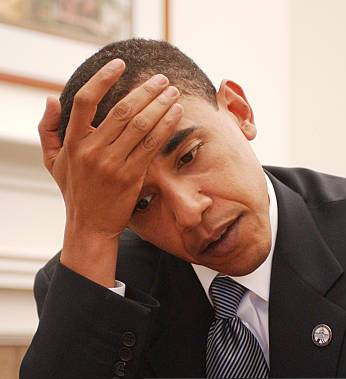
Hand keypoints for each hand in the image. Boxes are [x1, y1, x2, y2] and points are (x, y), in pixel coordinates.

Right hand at [38, 59, 182, 285]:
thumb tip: (51, 99)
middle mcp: (92, 151)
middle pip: (122, 110)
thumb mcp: (53, 161)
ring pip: (140, 126)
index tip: (119, 64)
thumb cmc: (75, 191)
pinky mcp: (131, 177)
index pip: (85, 101)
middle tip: (162, 78)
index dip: (102, 79)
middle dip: (145, 90)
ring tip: (173, 92)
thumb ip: (48, 130)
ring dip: (160, 105)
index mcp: (73, 142)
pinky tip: (175, 114)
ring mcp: (113, 164)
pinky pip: (151, 145)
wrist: (90, 226)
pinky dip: (165, 127)